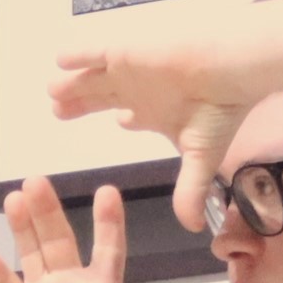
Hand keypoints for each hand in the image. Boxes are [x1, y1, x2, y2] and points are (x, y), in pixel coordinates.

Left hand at [49, 33, 247, 233]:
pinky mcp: (126, 53)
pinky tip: (60, 60)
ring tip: (52, 90)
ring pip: (94, 78)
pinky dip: (78, 56)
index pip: (133, 116)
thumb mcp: (200, 159)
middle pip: (103, 97)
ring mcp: (132, 71)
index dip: (123, 120)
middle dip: (81, 104)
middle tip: (58, 110)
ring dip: (73, 84)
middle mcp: (141, 92)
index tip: (118, 122)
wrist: (230, 72)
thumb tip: (193, 229)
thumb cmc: (218, 111)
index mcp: (156, 114)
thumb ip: (189, 191)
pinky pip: (95, 53)